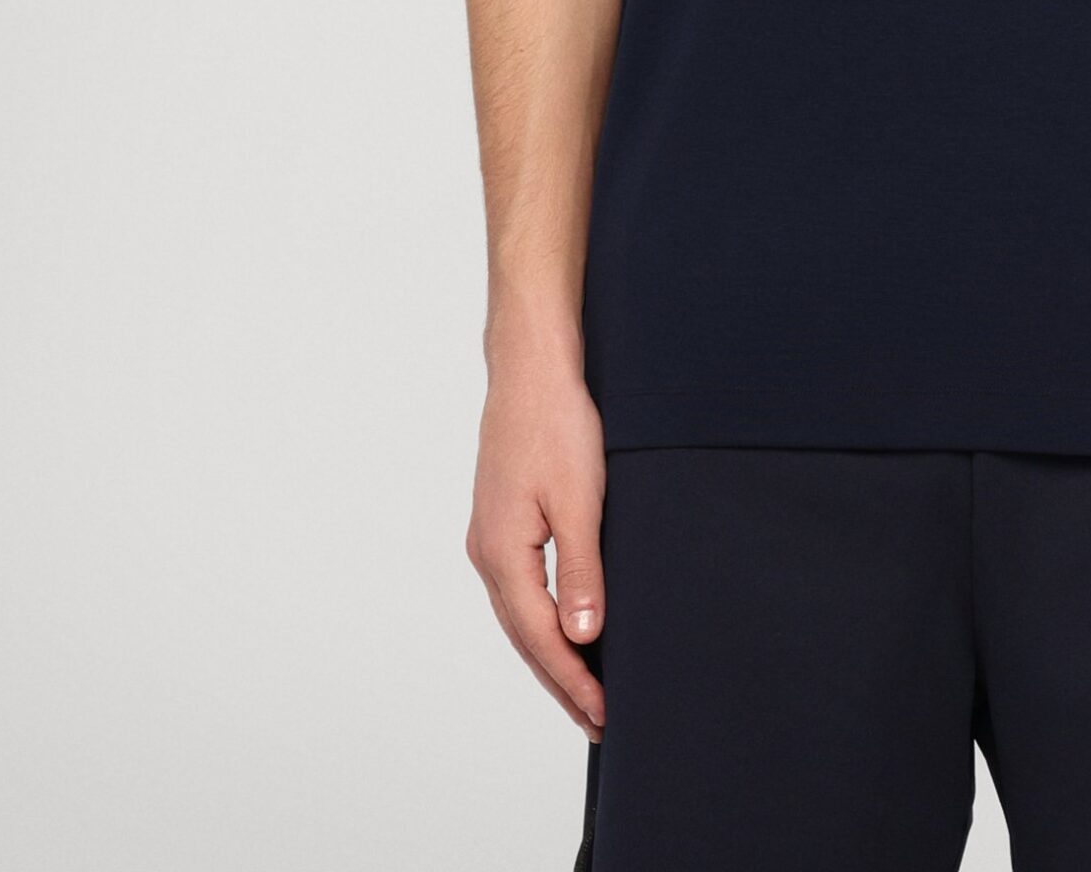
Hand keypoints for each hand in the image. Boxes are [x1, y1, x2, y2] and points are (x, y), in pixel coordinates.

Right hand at [466, 319, 608, 739]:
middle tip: (597, 722)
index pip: (541, 637)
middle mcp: (487, 552)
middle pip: (524, 636)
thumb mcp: (579, 499)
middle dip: (560, 681)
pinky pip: (520, 588)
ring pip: (520, 615)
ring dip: (550, 655)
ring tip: (583, 690)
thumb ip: (582, 570)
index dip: (573, 679)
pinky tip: (562, 628)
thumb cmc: (556, 423)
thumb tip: (582, 637)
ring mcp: (489, 536)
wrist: (531, 367)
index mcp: (502, 553)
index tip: (603, 714)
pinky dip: (542, 620)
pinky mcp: (501, 520)